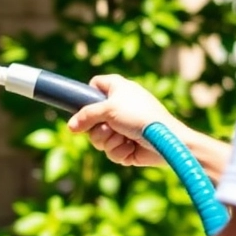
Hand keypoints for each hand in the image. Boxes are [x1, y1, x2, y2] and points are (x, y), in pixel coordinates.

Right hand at [67, 75, 181, 167]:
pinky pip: (110, 151)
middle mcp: (118, 106)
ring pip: (98, 138)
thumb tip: (70, 127)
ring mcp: (121, 127)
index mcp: (117, 89)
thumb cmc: (140, 116)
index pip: (94, 85)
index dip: (87, 95)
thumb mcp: (110, 109)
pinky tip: (131, 147)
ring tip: (123, 138)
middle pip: (90, 118)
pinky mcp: (126, 146)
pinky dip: (119, 151)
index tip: (81, 106)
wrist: (165, 140)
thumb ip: (86, 115)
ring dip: (109, 141)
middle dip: (97, 128)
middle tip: (108, 127)